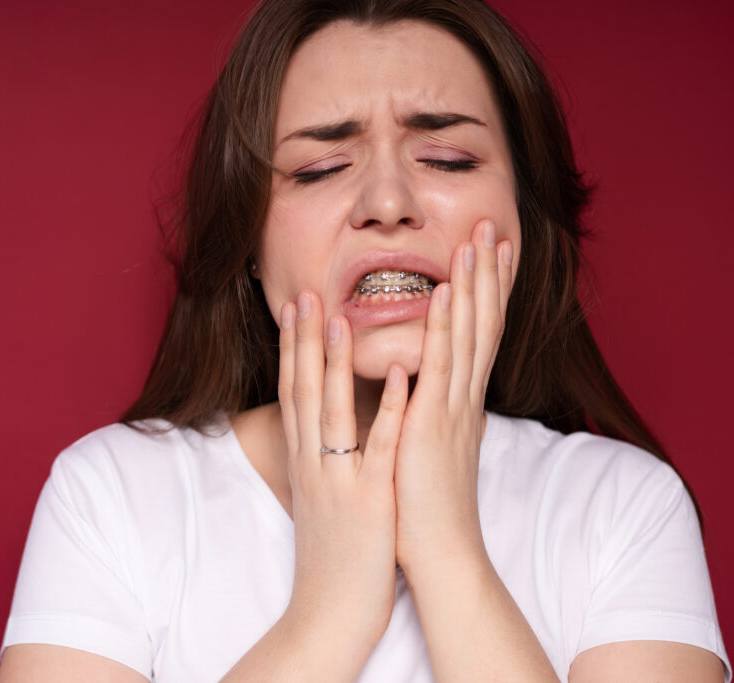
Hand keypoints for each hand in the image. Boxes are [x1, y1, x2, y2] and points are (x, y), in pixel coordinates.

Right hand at [276, 289, 408, 645]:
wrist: (329, 613)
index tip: (293, 308)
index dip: (291, 349)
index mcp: (303, 462)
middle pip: (301, 391)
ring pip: (331, 410)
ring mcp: (338, 480)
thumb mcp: (317, 499)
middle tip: (302, 293)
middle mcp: (313, 464)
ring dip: (334, 361)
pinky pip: (378, 447)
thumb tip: (325, 432)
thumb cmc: (330, 556)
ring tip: (339, 315)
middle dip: (301, 341)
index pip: (290, 393)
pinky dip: (386, 409)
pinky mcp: (368, 500)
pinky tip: (395, 376)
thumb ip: (320, 462)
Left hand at [392, 219, 514, 573]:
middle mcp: (464, 399)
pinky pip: (438, 371)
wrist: (437, 553)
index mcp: (460, 401)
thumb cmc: (423, 501)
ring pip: (467, 337)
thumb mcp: (426, 442)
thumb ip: (426, 406)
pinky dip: (442, 332)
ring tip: (476, 240)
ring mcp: (453, 411)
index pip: (478, 333)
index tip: (491, 249)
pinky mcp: (433, 428)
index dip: (486, 289)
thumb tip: (417, 377)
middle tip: (492, 224)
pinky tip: (443, 296)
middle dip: (486, 273)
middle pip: (481, 323)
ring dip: (471, 287)